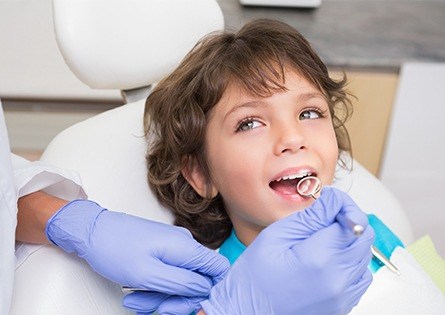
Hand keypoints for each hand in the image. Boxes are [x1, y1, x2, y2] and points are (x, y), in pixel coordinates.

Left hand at [45, 200, 228, 298]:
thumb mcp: (148, 274)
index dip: (211, 290)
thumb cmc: (114, 248)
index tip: (191, 304)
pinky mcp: (161, 251)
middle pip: (197, 281)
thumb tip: (205, 288)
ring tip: (136, 300)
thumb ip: (181, 283)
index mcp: (185, 247)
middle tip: (155, 308)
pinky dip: (154, 288)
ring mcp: (172, 247)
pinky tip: (136, 293)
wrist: (91, 232)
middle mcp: (183, 245)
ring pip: (179, 281)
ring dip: (160, 296)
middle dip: (177, 299)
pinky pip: (167, 275)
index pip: (219, 268)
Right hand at [200, 186, 373, 314]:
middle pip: (364, 237)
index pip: (353, 220)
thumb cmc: (254, 279)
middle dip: (347, 220)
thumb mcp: (276, 236)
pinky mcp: (342, 306)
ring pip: (363, 256)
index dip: (342, 205)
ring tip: (320, 242)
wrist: (247, 313)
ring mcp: (342, 297)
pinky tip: (325, 260)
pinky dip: (348, 263)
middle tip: (323, 218)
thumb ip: (310, 217)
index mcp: (319, 259)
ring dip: (348, 242)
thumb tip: (333, 199)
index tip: (329, 203)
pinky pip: (359, 277)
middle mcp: (337, 280)